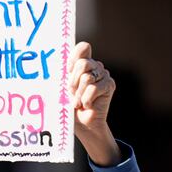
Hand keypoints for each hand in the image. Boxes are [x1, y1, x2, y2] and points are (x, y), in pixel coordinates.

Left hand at [68, 42, 120, 164]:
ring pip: (87, 78)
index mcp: (81, 63)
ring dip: (79, 94)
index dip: (75, 55)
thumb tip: (62, 64)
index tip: (68, 69)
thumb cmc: (69, 105)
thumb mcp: (63, 88)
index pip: (83, 48)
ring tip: (78, 102)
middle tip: (71, 93)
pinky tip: (86, 105)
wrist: (81, 123)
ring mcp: (103, 74)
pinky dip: (86, 99)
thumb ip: (64, 74)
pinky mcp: (109, 85)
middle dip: (73, 81)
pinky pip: (93, 88)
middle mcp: (94, 66)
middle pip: (82, 63)